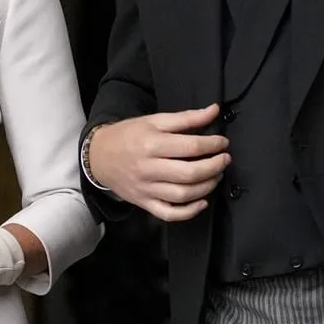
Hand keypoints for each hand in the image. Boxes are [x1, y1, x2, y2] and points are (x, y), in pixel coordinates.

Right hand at [87, 106, 229, 220]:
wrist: (99, 156)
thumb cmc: (129, 135)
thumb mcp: (154, 120)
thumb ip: (185, 117)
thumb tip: (214, 110)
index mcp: (151, 144)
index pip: (190, 146)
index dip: (213, 145)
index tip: (223, 142)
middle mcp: (148, 168)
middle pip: (189, 173)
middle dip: (214, 166)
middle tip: (224, 160)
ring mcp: (146, 188)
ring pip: (183, 195)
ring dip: (207, 186)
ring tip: (216, 176)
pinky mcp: (144, 203)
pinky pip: (169, 213)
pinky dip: (189, 212)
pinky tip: (202, 201)